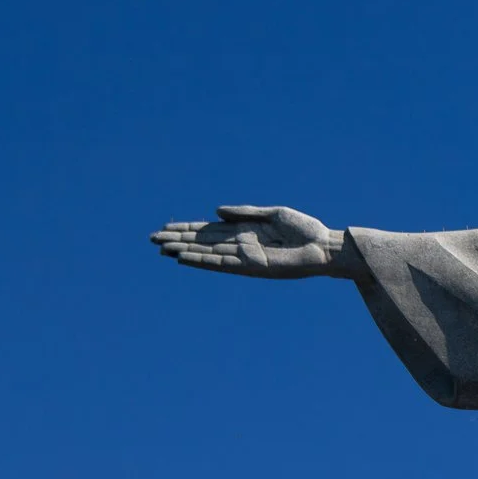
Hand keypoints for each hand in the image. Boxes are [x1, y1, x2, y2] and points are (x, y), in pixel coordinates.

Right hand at [150, 205, 355, 278]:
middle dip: (178, 240)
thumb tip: (215, 212)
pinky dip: (202, 261)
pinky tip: (184, 258)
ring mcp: (244, 257)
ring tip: (162, 249)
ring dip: (184, 251)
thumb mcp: (273, 214)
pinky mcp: (251, 267)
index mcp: (245, 231)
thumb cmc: (305, 230)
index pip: (209, 230)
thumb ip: (244, 212)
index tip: (165, 229)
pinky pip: (221, 264)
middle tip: (152, 240)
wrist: (325, 247)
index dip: (187, 229)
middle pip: (202, 242)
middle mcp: (240, 245)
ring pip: (207, 253)